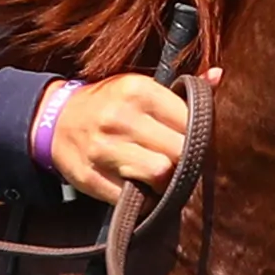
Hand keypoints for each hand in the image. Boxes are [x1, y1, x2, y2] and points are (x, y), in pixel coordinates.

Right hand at [45, 73, 188, 206]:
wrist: (55, 121)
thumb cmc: (109, 104)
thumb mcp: (140, 88)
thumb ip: (181, 89)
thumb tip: (219, 75)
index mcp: (138, 90)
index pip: (191, 122)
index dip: (198, 138)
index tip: (192, 144)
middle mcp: (121, 117)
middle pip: (179, 152)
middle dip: (184, 162)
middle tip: (179, 164)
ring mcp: (104, 149)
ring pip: (161, 175)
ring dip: (166, 183)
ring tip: (160, 177)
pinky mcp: (92, 176)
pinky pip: (134, 197)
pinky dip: (142, 198)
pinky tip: (139, 188)